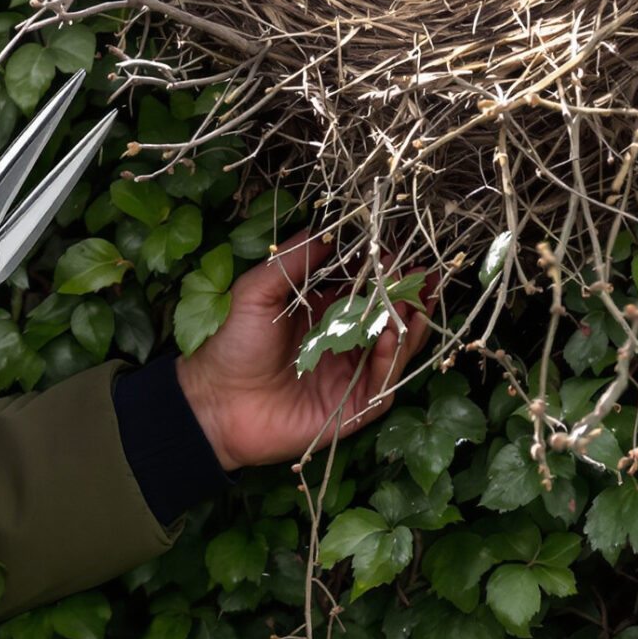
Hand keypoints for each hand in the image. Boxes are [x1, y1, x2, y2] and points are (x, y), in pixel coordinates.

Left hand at [174, 234, 429, 470]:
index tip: (402, 248)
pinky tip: (388, 337)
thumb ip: (293, 261)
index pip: (366, 287)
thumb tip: (328, 229)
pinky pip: (382, 385)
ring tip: (412, 301)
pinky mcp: (352, 408)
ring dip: (407, 325)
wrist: (213, 402)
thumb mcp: (256, 291)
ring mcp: (350, 375)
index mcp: (323, 313)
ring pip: (395, 349)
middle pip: (389, 317)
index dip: (385, 269)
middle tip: (423, 273)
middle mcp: (343, 342)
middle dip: (409, 295)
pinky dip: (390, 361)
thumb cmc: (231, 345)